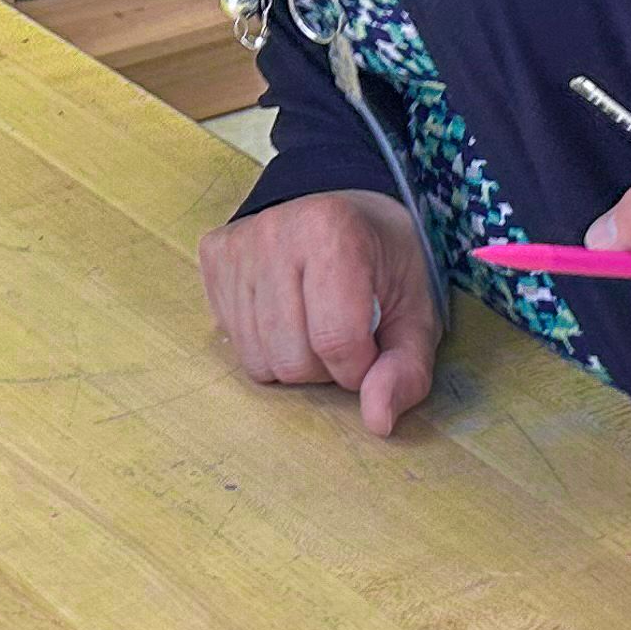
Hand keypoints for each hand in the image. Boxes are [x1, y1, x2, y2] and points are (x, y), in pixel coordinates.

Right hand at [197, 190, 438, 435]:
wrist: (346, 208)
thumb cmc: (385, 262)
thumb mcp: (416, 313)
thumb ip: (406, 369)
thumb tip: (376, 421)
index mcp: (333, 232)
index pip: (336, 341)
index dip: (359, 367)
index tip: (373, 347)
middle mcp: (275, 231)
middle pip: (292, 358)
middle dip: (325, 365)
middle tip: (343, 330)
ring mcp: (238, 245)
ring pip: (258, 359)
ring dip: (293, 359)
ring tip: (314, 321)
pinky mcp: (214, 257)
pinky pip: (233, 341)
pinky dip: (264, 343)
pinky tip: (285, 310)